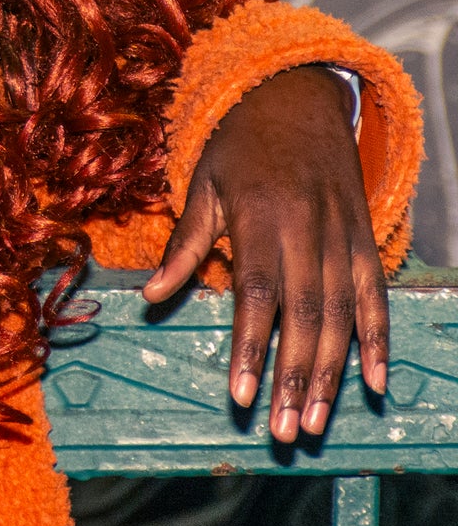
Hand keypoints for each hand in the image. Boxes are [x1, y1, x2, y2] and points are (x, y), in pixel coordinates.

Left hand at [141, 65, 385, 441]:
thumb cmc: (237, 144)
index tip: (239, 396)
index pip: (256, 295)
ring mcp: (342, 235)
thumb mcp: (201, 183)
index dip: (250, 348)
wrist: (295, 93)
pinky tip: (373, 383)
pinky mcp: (365, 237)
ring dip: (330, 374)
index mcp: (259, 216)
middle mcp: (306, 229)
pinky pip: (376, 296)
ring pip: (342, 316)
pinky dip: (377, 340)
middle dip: (291, 378)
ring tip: (312, 422)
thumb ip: (183, 245)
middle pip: (304, 317)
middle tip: (281, 432)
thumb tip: (148, 298)